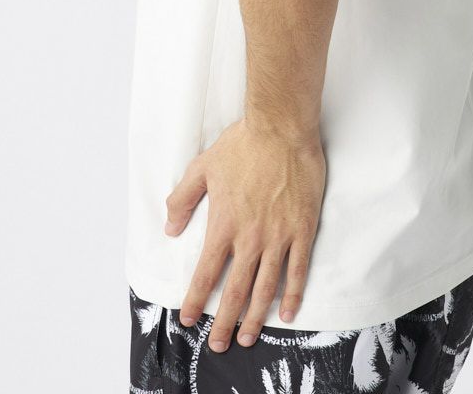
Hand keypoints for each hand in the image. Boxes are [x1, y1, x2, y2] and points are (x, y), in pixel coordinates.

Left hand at [164, 117, 326, 349]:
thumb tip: (170, 227)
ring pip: (265, 287)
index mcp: (223, 224)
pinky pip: (297, 270)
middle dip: (224, 322)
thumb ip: (182, 199)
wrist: (281, 128)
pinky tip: (286, 312)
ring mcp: (278, 236)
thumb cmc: (243, 144)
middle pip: (235, 290)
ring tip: (247, 338)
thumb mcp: (202, 168)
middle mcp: (250, 237)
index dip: (196, 300)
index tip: (188, 319)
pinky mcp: (302, 229)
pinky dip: (292, 294)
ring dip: (254, 317)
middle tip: (218, 345)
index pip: (206, 273)